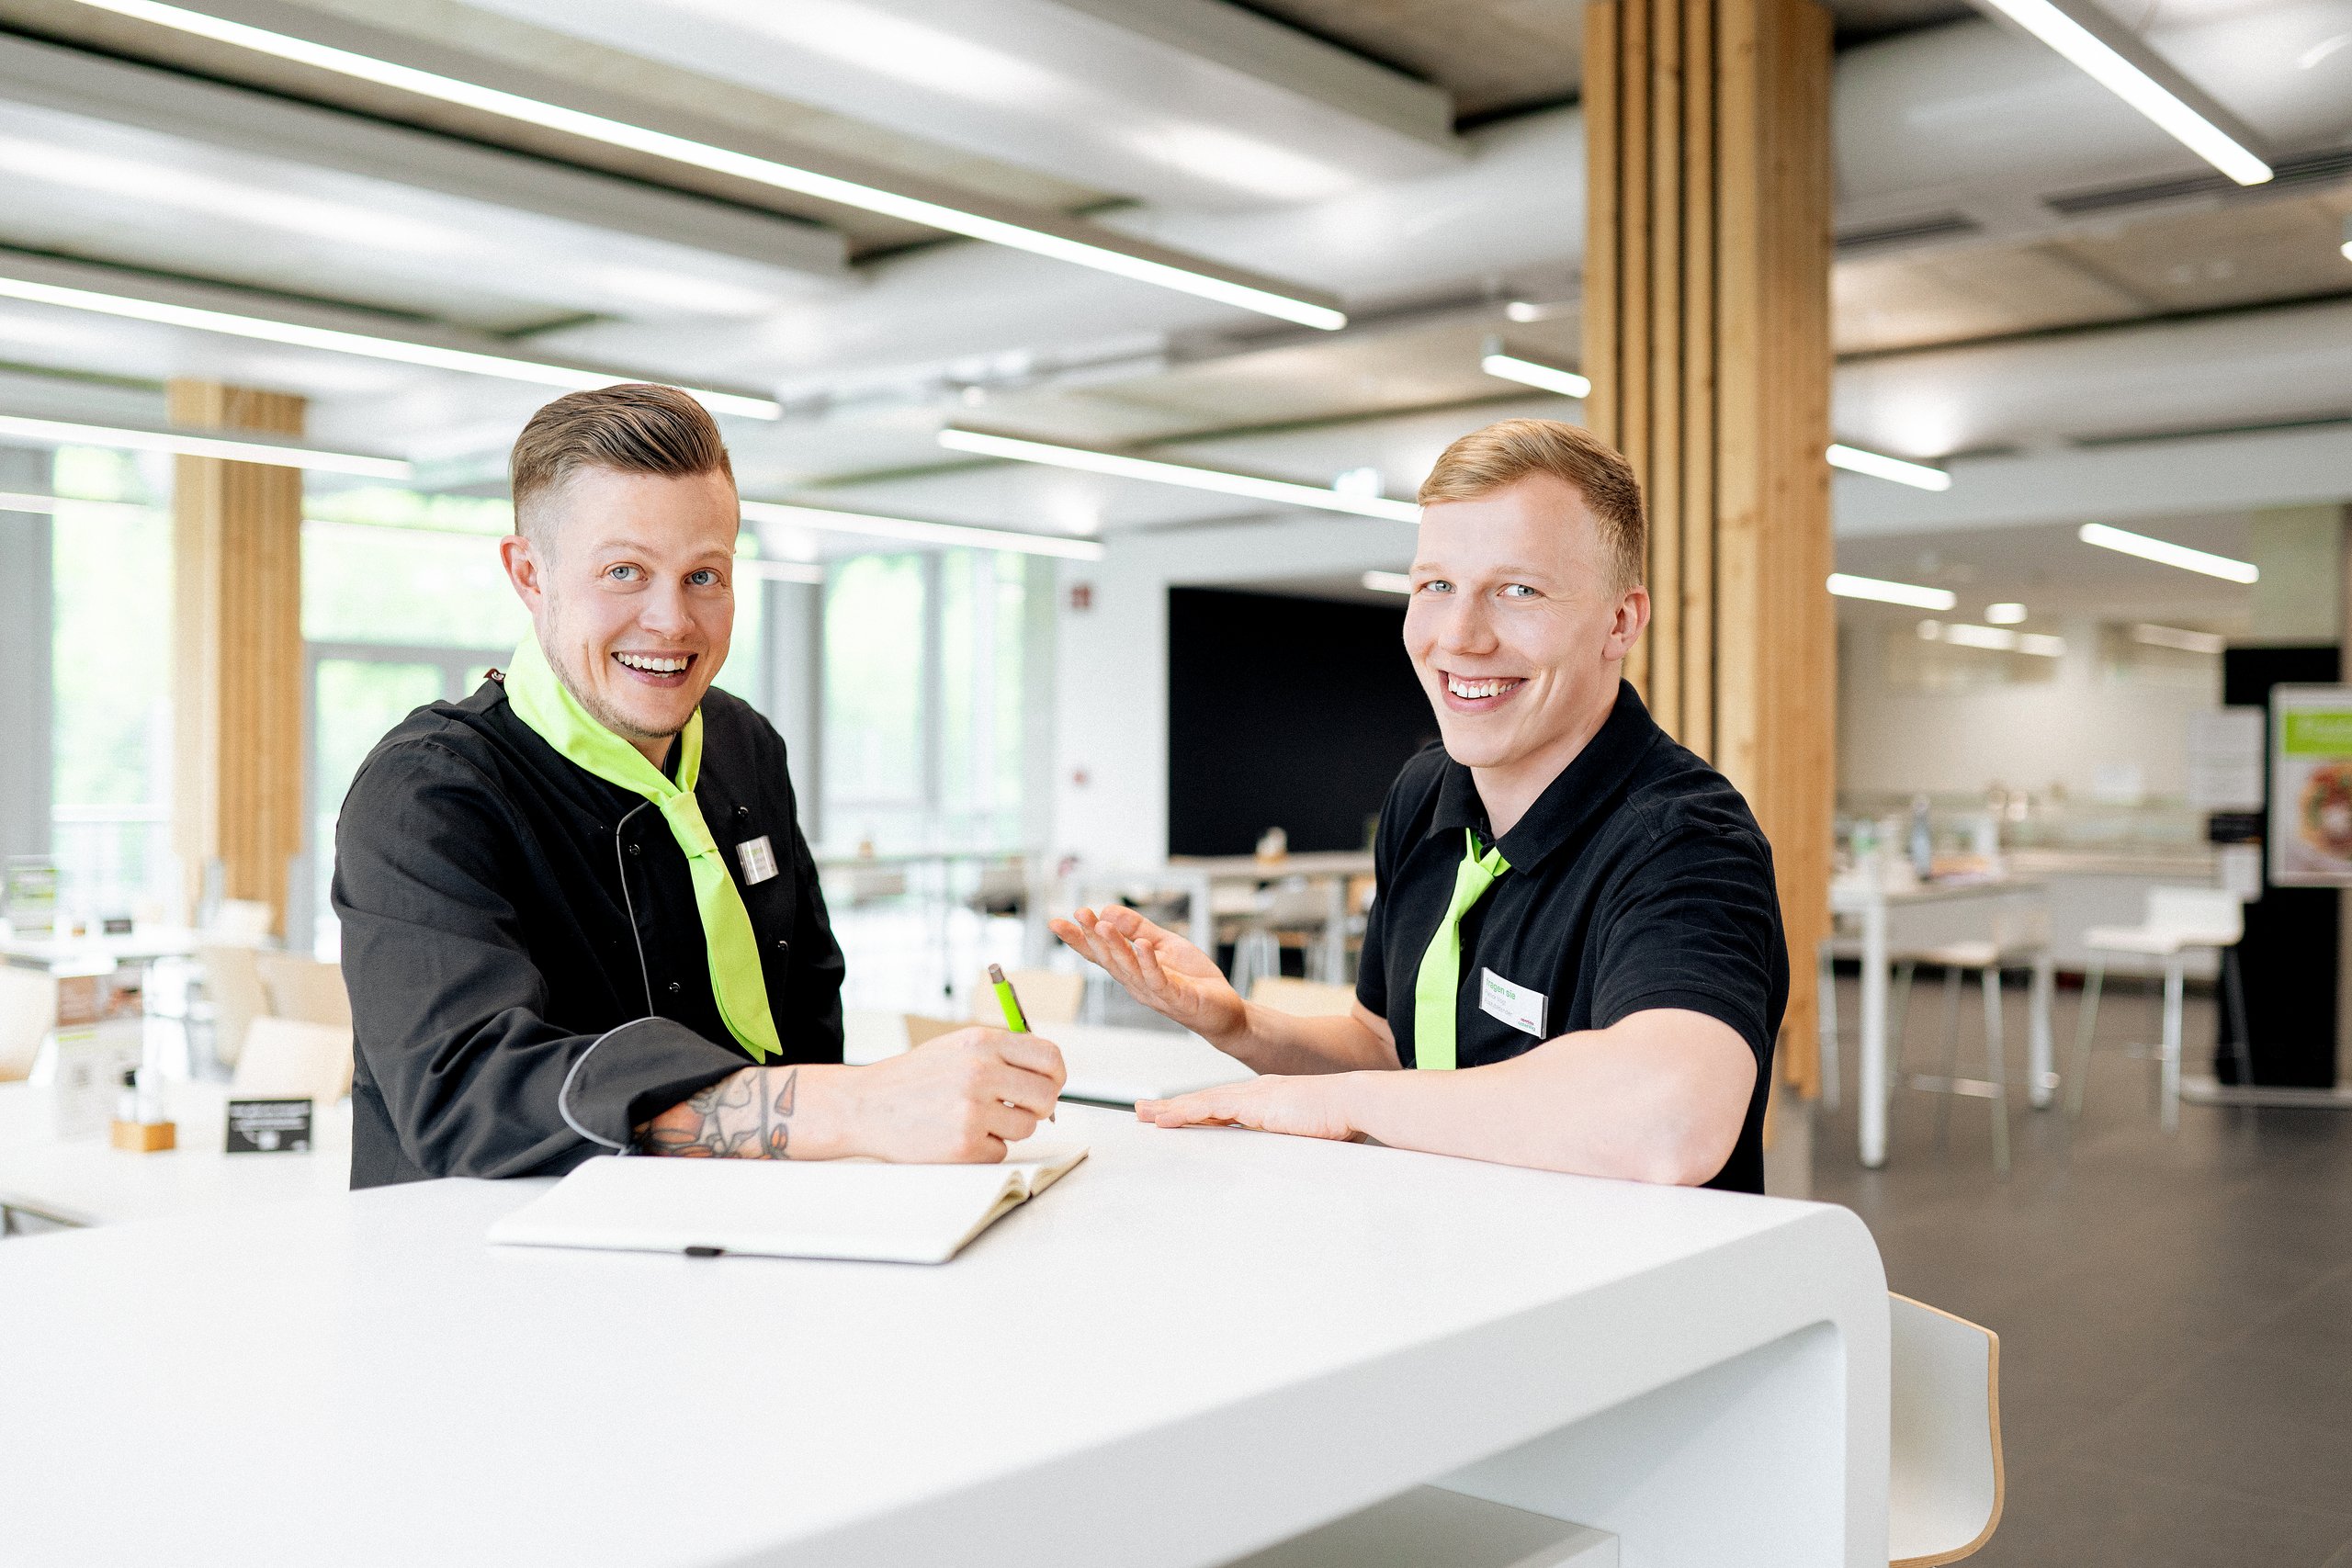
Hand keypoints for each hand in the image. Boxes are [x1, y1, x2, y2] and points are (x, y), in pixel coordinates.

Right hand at [849, 1026, 1066, 1162]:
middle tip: (1019, 1110)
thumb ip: (1001, 1054)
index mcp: (982, 1042)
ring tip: (975, 1119)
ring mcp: (972, 1110)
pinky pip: (1001, 1151)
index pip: (1050, 1057)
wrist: (865, 1105)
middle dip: (1039, 1108)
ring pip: (1027, 1127)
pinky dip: (985, 1148)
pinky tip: (957, 1135)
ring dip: (1008, 1129)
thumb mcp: (956, 1047)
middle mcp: (980, 1072)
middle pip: (1047, 1097)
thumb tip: (1049, 1074)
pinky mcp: (964, 1144)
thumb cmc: (915, 1078)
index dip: (1056, 1076)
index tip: (1049, 1085)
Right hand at [1049, 904, 1246, 1042]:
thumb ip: (1138, 928)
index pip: (1099, 954)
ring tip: (1103, 924)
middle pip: (1109, 959)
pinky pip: (1159, 980)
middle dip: (1092, 936)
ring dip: (1116, 947)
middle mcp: (1136, 983)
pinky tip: (1142, 945)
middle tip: (1078, 913)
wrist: (1223, 1010)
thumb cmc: (1193, 979)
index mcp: (1131, 970)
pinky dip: (1149, 963)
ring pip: (1129, 969)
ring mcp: (1154, 993)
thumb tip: (1109, 909)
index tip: (1056, 922)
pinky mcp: (1176, 998)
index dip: (1078, 939)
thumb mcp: (1164, 944)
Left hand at [1136, 1074, 1361, 1141]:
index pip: (1222, 1108)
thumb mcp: (1307, 1139)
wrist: (1355, 1102)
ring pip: (1200, 1102)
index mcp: (1267, 1102)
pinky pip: (1209, 1107)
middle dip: (1173, 1107)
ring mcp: (1253, 1096)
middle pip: (1205, 1102)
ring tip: (1143, 1114)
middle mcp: (1255, 1094)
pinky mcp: (1253, 1103)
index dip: (1196, 1112)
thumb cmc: (1341, 1122)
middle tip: (1143, 1111)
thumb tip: (1284, 1171)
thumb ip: (1289, 1147)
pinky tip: (1165, 1119)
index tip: (1174, 1117)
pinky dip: (1185, 1112)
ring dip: (1170, 1109)